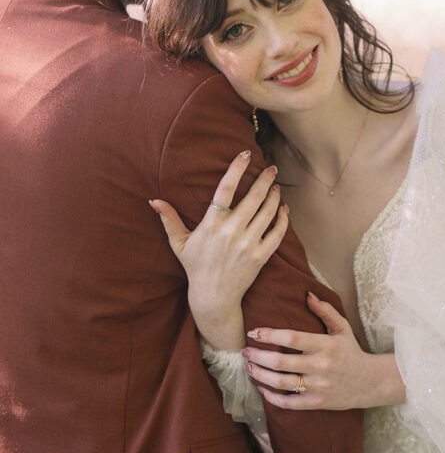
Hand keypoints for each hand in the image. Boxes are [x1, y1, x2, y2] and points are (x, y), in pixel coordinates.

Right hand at [149, 151, 288, 349]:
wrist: (213, 298)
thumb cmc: (195, 267)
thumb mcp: (179, 243)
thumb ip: (169, 219)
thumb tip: (153, 200)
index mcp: (211, 224)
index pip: (225, 188)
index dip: (236, 168)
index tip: (246, 154)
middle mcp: (231, 232)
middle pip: (253, 197)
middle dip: (265, 178)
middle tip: (271, 168)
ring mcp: (248, 244)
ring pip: (268, 212)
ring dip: (274, 196)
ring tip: (276, 186)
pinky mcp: (261, 256)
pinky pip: (277, 232)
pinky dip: (283, 218)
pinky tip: (283, 208)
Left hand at [242, 292, 405, 409]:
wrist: (370, 382)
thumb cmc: (351, 352)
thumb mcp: (342, 328)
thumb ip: (325, 311)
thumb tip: (307, 294)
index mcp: (325, 345)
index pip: (292, 338)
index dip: (269, 334)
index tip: (253, 331)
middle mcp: (320, 366)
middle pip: (280, 362)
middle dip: (258, 355)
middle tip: (245, 350)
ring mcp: (318, 387)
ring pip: (280, 383)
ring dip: (260, 375)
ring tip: (249, 366)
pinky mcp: (317, 403)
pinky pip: (288, 403)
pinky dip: (271, 397)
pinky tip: (261, 388)